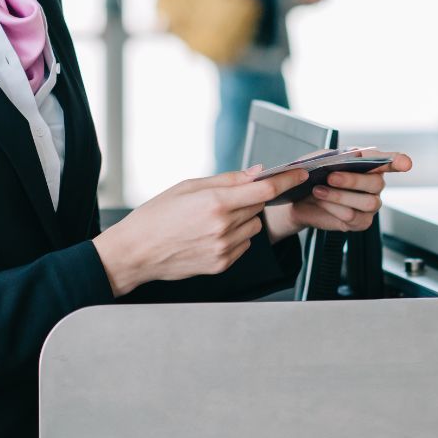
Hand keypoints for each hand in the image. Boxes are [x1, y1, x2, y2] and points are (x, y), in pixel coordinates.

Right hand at [94, 166, 308, 295]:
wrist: (136, 252)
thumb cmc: (157, 215)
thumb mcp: (188, 187)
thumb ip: (227, 180)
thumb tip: (257, 172)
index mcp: (215, 202)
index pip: (265, 190)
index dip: (287, 180)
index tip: (300, 174)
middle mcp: (223, 227)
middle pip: (259, 206)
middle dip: (250, 198)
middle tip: (226, 198)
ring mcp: (224, 249)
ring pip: (253, 226)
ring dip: (244, 219)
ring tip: (213, 219)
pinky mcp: (222, 264)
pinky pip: (243, 244)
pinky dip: (235, 237)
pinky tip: (210, 235)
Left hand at [265, 152, 412, 239]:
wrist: (298, 200)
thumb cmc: (313, 176)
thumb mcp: (319, 160)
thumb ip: (335, 155)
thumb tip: (351, 156)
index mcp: (369, 165)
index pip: (389, 161)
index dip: (399, 162)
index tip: (406, 163)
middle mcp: (374, 184)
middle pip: (377, 183)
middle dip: (353, 180)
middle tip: (331, 177)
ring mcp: (370, 204)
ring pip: (368, 202)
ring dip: (340, 196)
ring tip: (319, 191)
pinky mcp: (361, 222)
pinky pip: (354, 217)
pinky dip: (335, 209)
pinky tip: (322, 202)